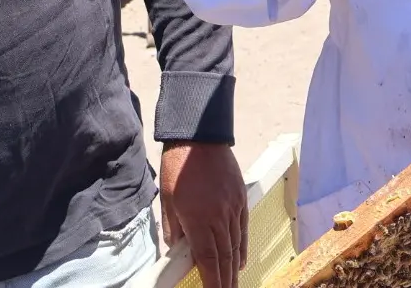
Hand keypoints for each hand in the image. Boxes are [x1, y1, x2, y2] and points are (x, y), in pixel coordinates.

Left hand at [160, 142, 247, 287]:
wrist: (199, 137)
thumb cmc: (178, 168)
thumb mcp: (167, 201)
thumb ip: (174, 230)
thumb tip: (179, 249)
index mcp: (198, 220)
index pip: (207, 260)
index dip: (212, 281)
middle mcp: (219, 218)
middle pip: (225, 257)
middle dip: (225, 281)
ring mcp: (233, 208)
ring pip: (236, 245)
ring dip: (234, 268)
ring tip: (233, 284)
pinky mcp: (241, 199)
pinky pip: (243, 229)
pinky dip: (242, 247)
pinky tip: (240, 261)